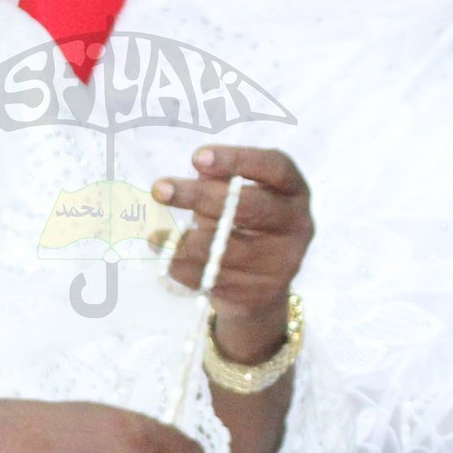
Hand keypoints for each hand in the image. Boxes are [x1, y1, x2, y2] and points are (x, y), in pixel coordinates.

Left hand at [150, 147, 312, 368]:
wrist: (258, 289)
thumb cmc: (244, 226)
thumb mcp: (236, 197)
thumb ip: (219, 182)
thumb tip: (191, 172)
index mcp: (294, 191)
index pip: (275, 167)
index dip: (237, 159)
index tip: (196, 158)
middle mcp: (296, 226)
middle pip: (251, 207)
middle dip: (201, 197)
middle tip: (160, 189)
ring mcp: (282, 263)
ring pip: (228, 249)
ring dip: (185, 239)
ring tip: (156, 232)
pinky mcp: (259, 294)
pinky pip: (214, 278)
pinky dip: (183, 266)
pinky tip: (165, 255)